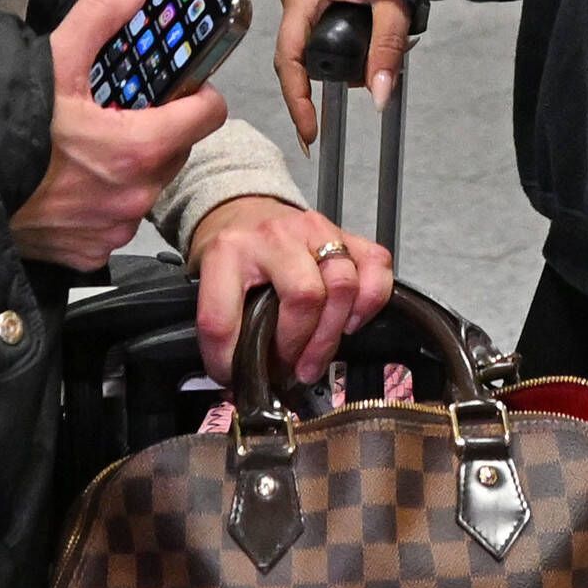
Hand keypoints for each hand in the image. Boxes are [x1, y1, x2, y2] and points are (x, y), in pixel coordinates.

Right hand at [8, 0, 226, 272]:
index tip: (182, 87)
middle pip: (176, 151)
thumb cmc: (4, 128)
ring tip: (88, 150)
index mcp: (138, 147)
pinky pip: (115, 221)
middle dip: (158, 130)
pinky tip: (71, 184)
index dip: (198, 94)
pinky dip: (103, 202)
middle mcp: (134, 194)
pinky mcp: (91, 252)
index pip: (208, 115)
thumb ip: (99, 18)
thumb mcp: (52, 61)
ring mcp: (113, 228)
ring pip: (146, 186)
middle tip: (121, 114)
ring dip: (130, 168)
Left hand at [184, 196, 395, 384]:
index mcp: (229, 251)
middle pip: (305, 297)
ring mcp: (316, 231)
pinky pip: (376, 266)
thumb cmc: (234, 253)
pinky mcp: (348, 234)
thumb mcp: (211, 281)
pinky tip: (350, 321)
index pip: (224, 318)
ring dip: (333, 333)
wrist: (245, 210)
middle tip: (292, 368)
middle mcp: (276, 237)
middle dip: (300, 346)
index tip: (235, 374)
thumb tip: (236, 377)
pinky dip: (370, 302)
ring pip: (344, 283)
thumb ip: (223, 324)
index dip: (228, 359)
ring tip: (317, 355)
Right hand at [274, 0, 409, 147]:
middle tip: (365, 85)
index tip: (309, 131)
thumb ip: (387, 49)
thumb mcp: (393, 4)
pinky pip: (314, 36)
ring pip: (307, 49)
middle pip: (297, 56)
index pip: (289, 56)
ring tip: (376, 63)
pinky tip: (364, 53)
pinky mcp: (309, 1)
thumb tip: (380, 97)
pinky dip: (338, 49)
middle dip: (329, 80)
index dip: (296, 98)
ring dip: (338, 64)